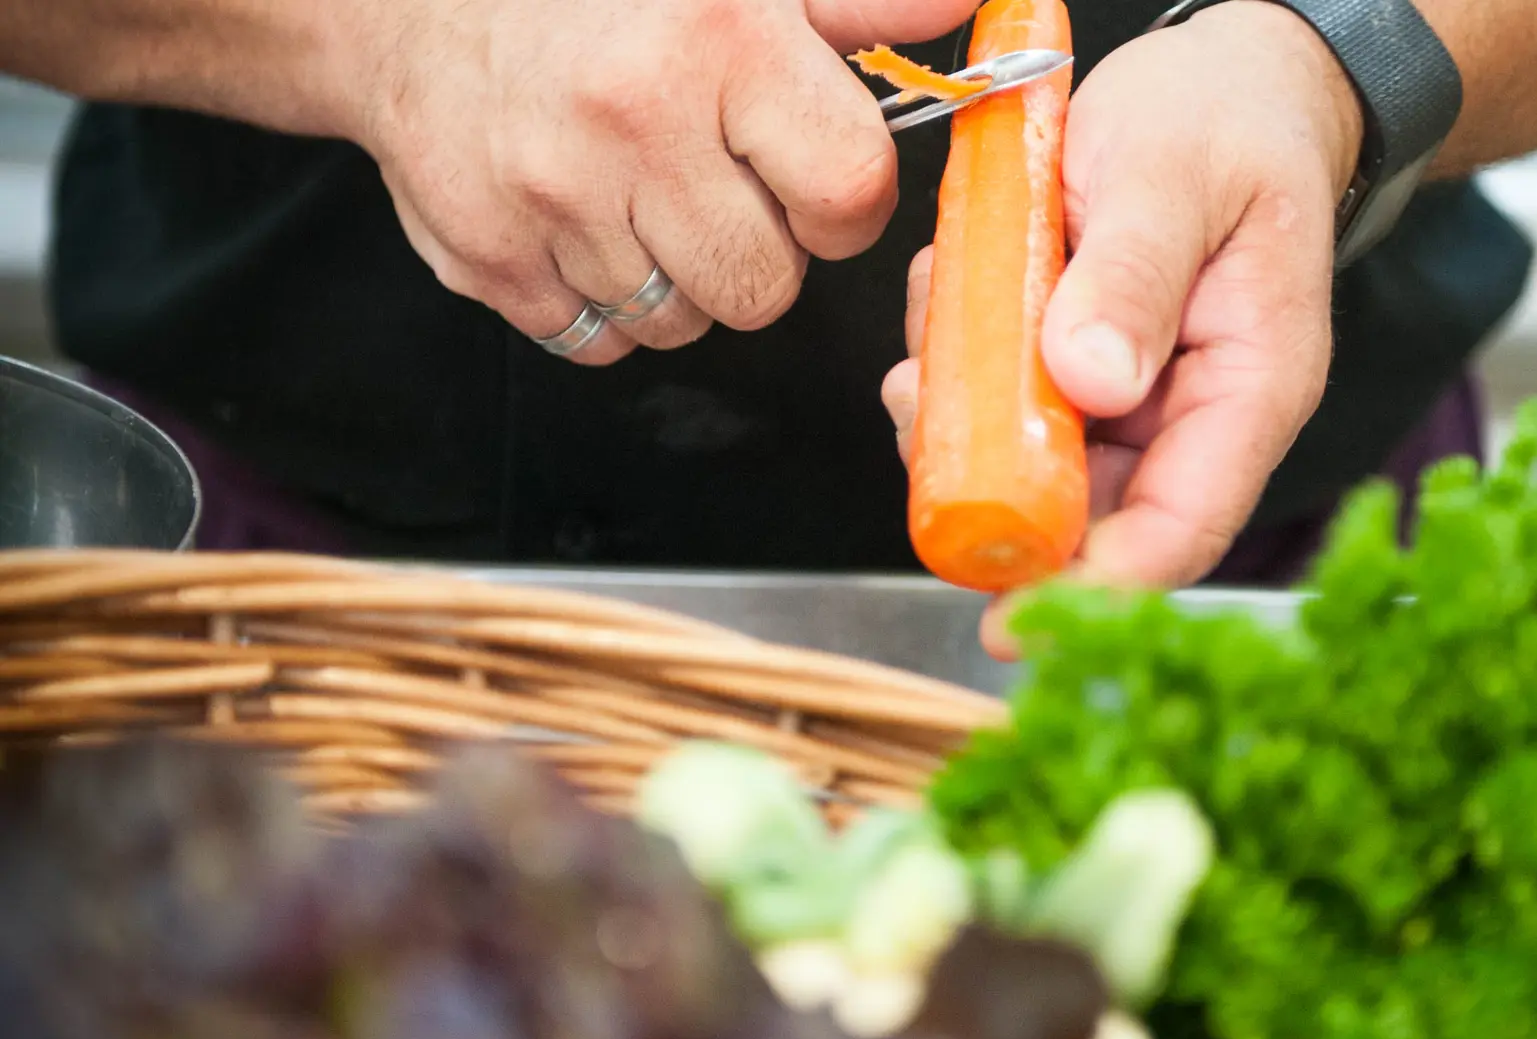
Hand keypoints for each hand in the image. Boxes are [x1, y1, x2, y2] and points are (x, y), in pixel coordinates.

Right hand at [342, 0, 978, 363]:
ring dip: (678, 277)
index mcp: (718, 42)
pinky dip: (603, 300)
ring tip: (640, 194)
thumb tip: (969, 8)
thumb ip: (860, 1)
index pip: (848, 193)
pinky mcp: (487, 258)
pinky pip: (597, 341)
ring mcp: (551, 200)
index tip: (814, 180)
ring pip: (682, 323)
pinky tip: (584, 224)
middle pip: (765, 288)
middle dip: (759, 250)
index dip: (844, 204)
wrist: (402, 1)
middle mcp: (634, 123)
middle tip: (713, 182)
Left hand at [884, 0, 1363, 655]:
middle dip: (995, 490)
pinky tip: (953, 304)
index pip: (1184, 524)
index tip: (1008, 617)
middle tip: (920, 422)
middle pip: (1094, 514)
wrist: (1226, 80)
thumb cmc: (1225, 119)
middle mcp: (1193, 415)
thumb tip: (1091, 379)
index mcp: (1251, 387)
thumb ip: (1133, 273)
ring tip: (932, 348)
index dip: (1098, 584)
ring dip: (964, 420)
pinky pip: (1007, 403)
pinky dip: (961, 366)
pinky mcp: (1081, 372)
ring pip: (1034, 463)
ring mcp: (1134, 399)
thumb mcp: (1173, 173)